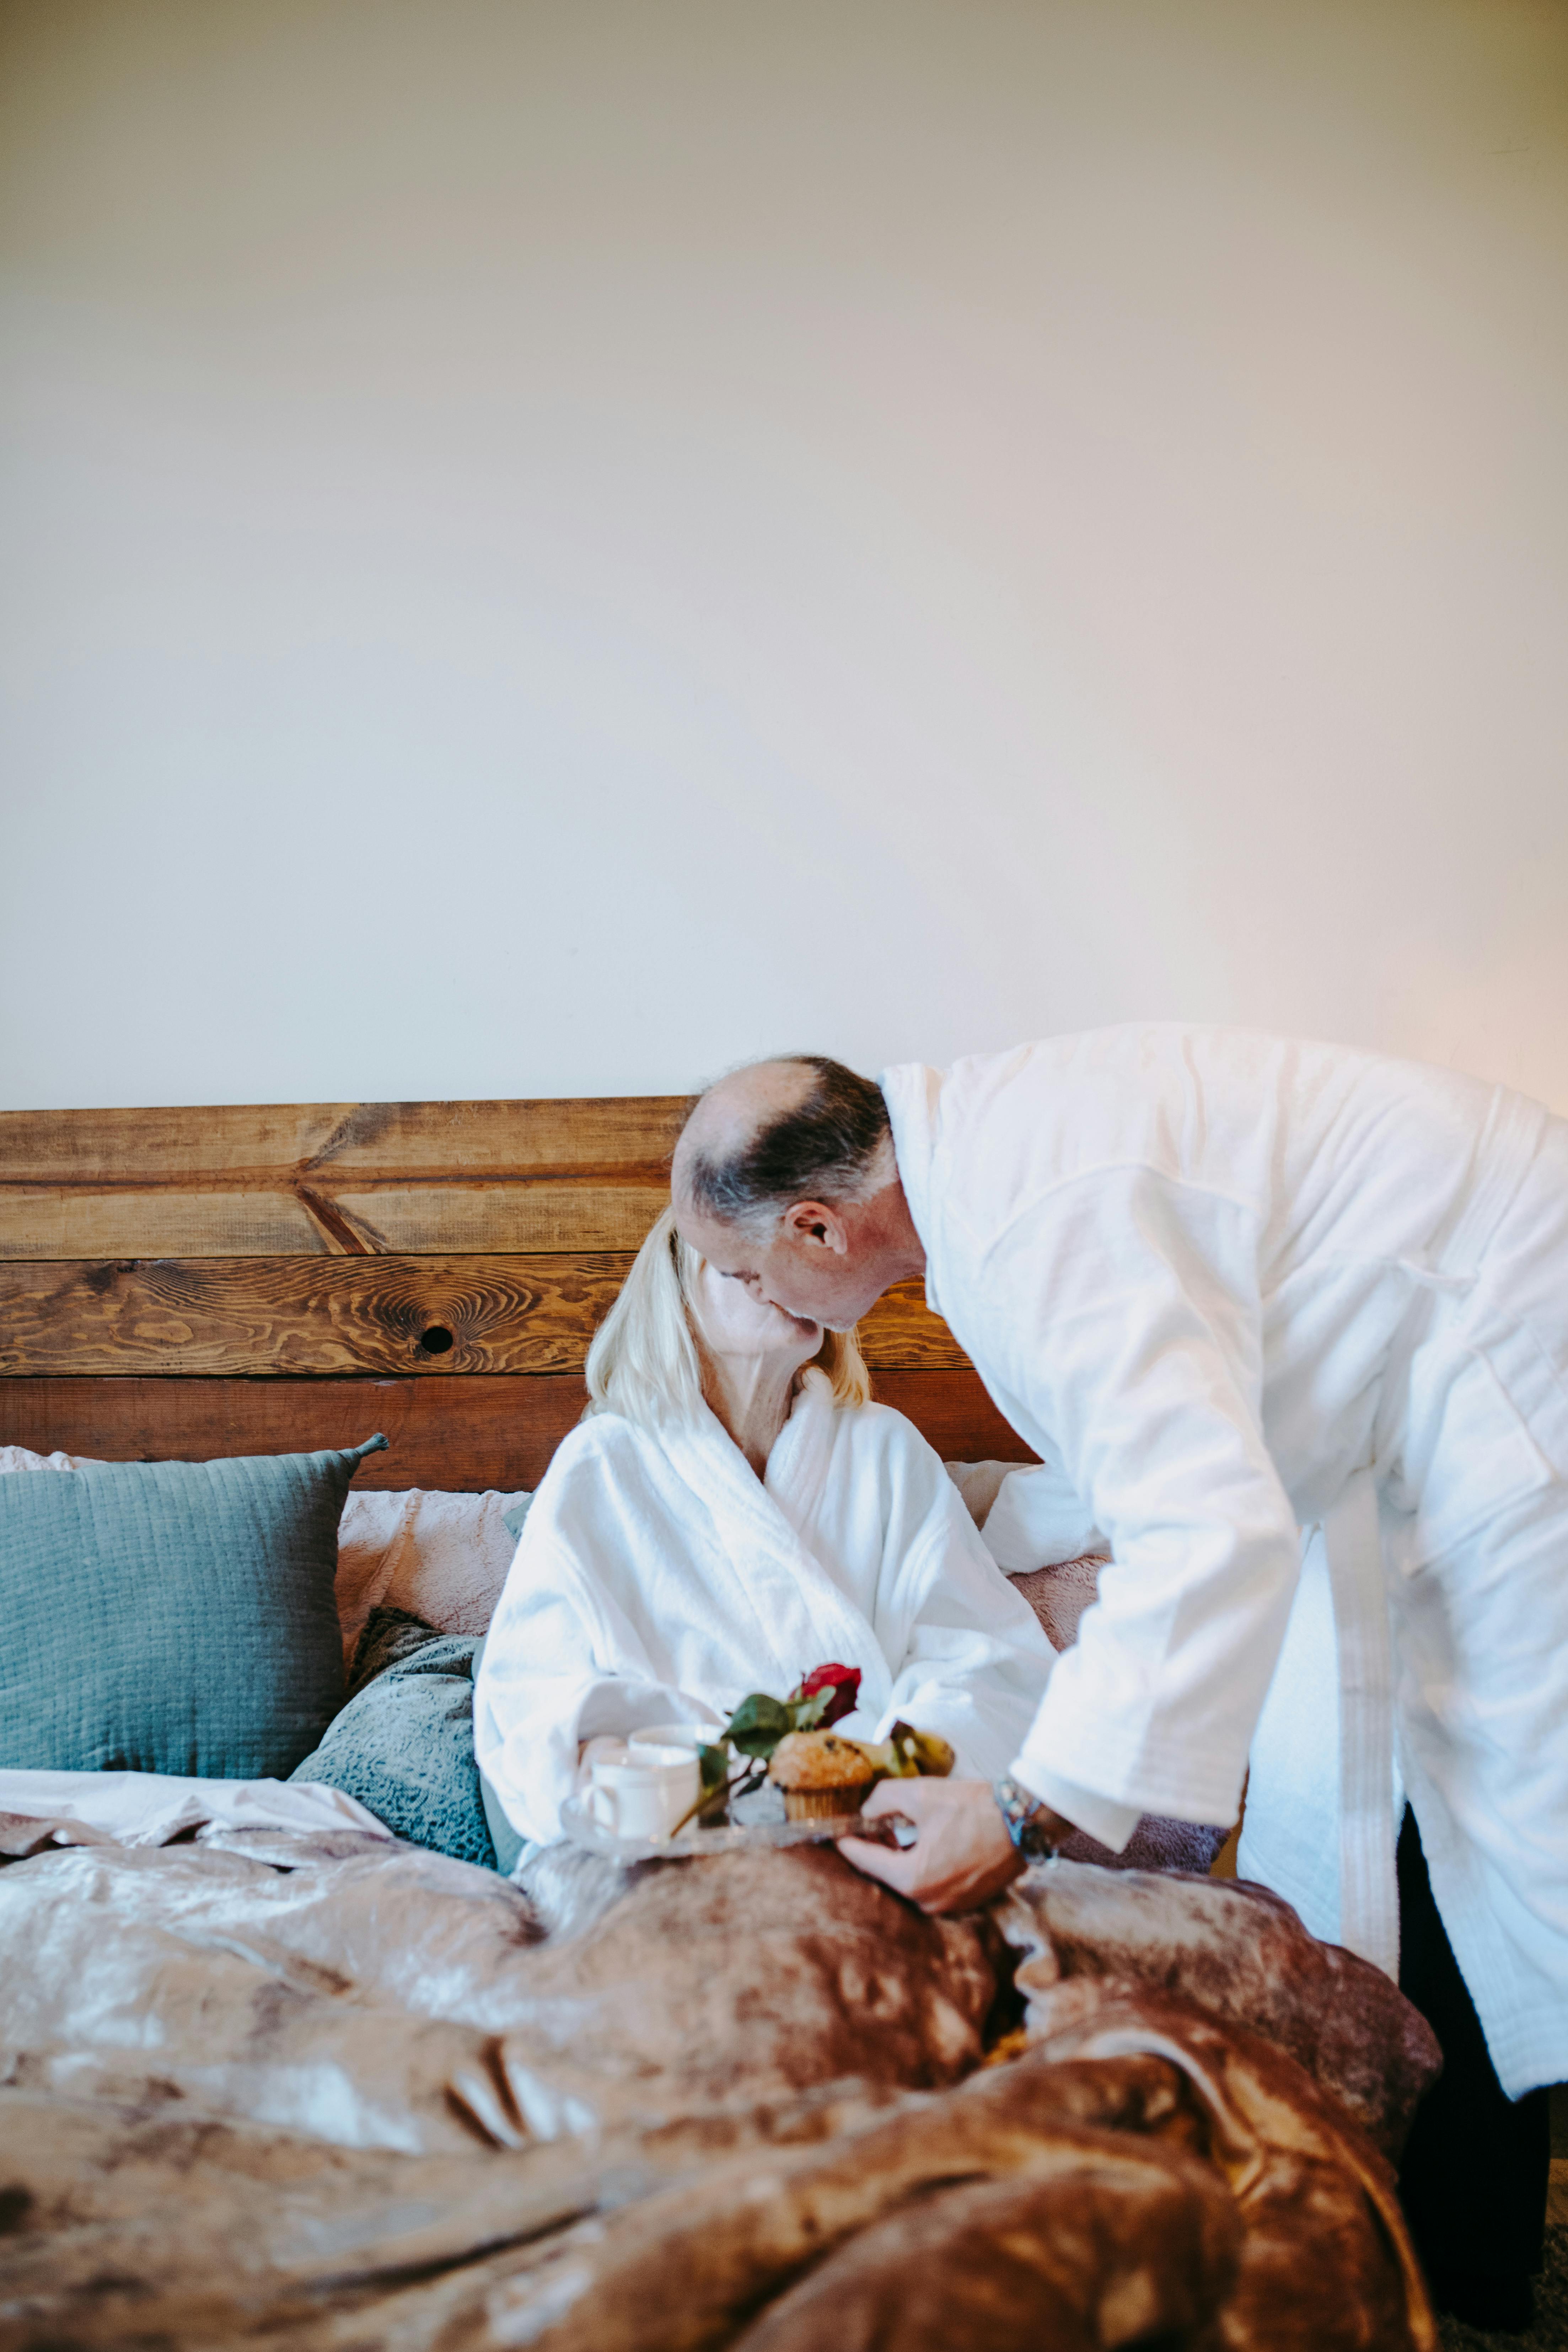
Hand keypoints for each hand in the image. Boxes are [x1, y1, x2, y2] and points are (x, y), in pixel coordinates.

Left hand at [838, 1776, 1047, 1914]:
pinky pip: (931, 1885)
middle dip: (876, 1849)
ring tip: (893, 1830)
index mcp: (913, 1880)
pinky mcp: (967, 1901)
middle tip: (867, 1826)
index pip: (867, 1862)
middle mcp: (929, 1902)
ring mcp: (950, 1905)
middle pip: (887, 1874)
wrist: (1024, 1821)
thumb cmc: (974, 1808)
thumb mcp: (921, 1794)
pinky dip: (921, 1866)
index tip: (836, 1834)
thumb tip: (868, 1811)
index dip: (849, 1843)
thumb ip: (883, 1800)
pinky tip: (922, 1842)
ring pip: (910, 1881)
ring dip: (899, 1857)